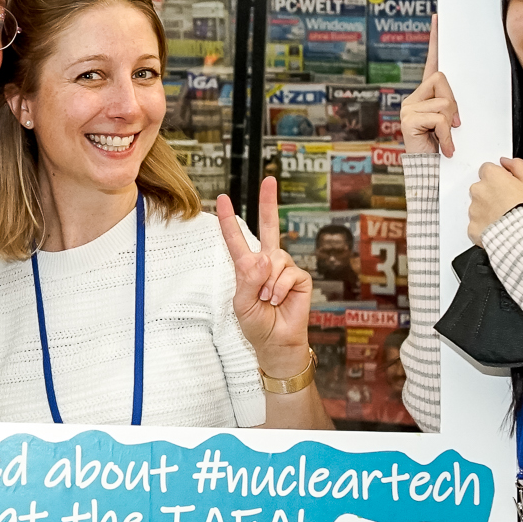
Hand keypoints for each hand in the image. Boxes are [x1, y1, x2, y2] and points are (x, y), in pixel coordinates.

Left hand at [217, 177, 313, 378]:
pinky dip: (279, 289)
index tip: (222, 199)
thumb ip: (249, 279)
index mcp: (247, 266)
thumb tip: (265, 257)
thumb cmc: (256, 323)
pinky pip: (287, 273)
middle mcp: (267, 262)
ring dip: (268, 284)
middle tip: (269, 179)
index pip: (236, 240)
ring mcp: (285, 268)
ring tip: (267, 300)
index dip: (228, 220)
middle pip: (268, 227)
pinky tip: (279, 300)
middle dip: (269, 202)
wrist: (276, 342)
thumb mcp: (241, 302)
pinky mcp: (300, 278)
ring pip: (275, 260)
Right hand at [400, 16, 460, 156]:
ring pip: (444, 102)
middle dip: (453, 103)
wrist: (427, 172)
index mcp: (424, 95)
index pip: (431, 63)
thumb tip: (454, 111)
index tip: (438, 19)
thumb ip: (450, 108)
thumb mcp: (449, 123)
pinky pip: (440, 119)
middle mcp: (412, 98)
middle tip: (452, 125)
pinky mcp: (408, 119)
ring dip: (450, 123)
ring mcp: (408, 108)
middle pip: (442, 80)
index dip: (434, 41)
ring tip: (444, 139)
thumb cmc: (440, 148)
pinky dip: (446, 136)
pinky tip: (444, 148)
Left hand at [467, 157, 522, 244]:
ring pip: (478, 207)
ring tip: (505, 218)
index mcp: (492, 177)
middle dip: (492, 194)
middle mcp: (479, 191)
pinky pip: (477, 225)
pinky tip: (499, 229)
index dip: (499, 178)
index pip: (488, 170)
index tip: (507, 186)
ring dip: (488, 210)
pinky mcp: (473, 228)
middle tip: (508, 204)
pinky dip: (485, 227)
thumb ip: (518, 166)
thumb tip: (506, 161)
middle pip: (481, 188)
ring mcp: (474, 210)